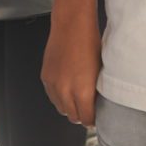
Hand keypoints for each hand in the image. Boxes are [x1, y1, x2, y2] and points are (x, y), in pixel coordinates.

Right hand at [41, 12, 100, 126]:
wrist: (72, 24)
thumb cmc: (90, 42)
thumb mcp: (100, 71)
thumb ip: (96, 91)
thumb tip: (97, 104)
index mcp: (82, 91)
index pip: (86, 119)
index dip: (93, 120)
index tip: (97, 118)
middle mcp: (65, 91)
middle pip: (72, 117)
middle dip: (81, 115)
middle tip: (89, 110)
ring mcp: (53, 85)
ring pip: (61, 108)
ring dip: (69, 107)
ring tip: (78, 99)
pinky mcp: (45, 77)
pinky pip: (52, 96)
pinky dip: (59, 96)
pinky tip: (67, 89)